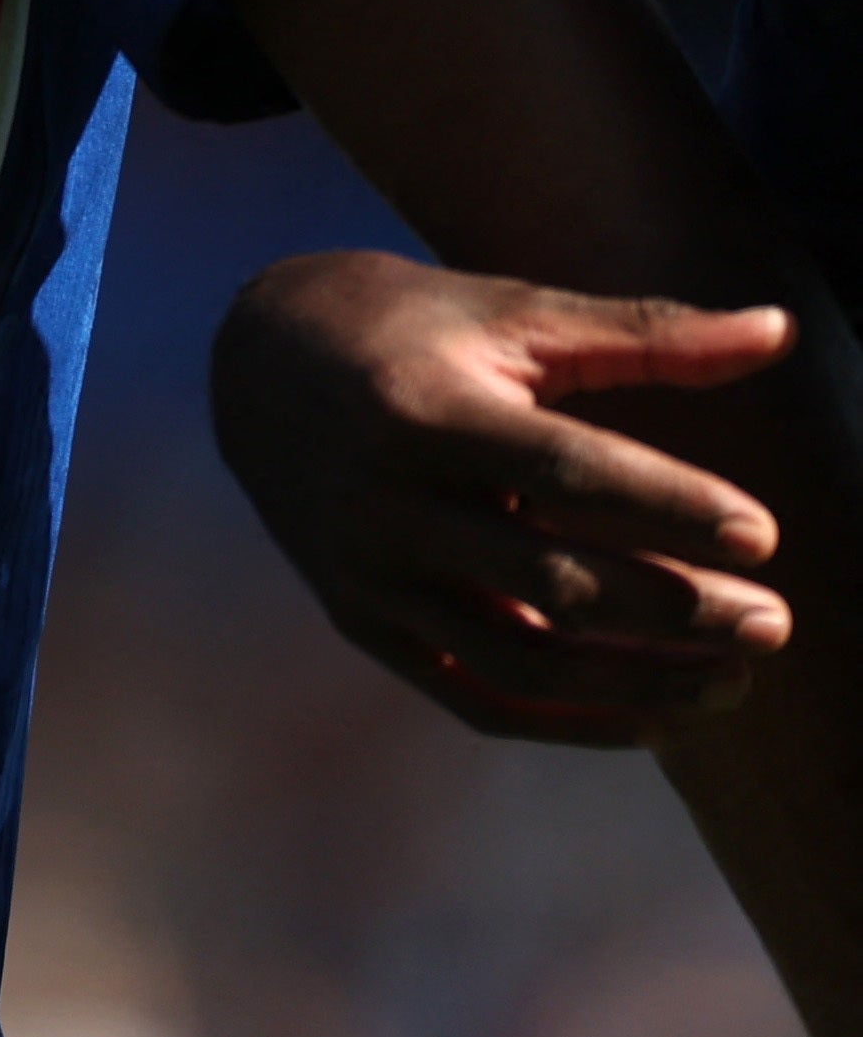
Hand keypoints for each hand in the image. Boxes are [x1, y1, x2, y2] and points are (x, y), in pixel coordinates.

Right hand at [213, 247, 796, 745]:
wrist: (256, 365)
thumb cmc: (409, 328)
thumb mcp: (512, 312)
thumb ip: (645, 334)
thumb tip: (779, 332)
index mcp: (421, 409)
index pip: (561, 472)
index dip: (666, 505)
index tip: (763, 532)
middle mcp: (384, 502)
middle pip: (550, 580)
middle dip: (675, 608)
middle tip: (774, 620)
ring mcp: (368, 573)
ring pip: (520, 661)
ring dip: (639, 681)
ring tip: (736, 680)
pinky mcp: (362, 619)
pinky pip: (476, 698)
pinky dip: (572, 723)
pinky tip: (658, 717)